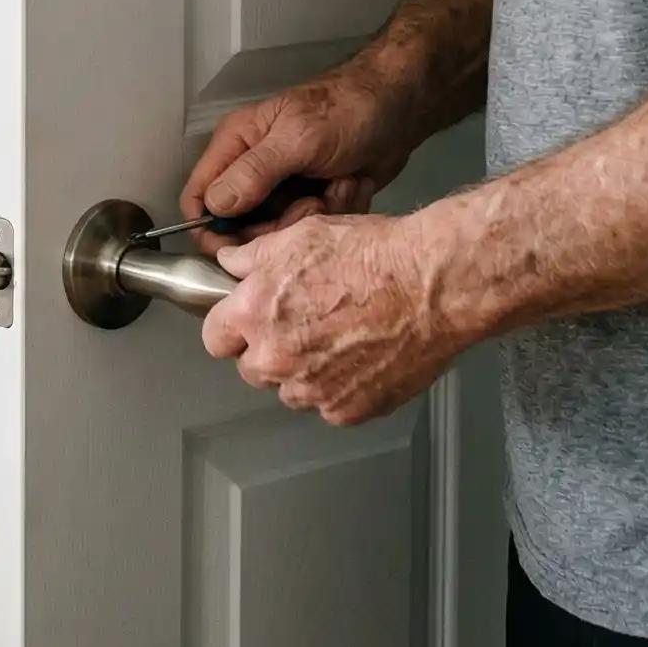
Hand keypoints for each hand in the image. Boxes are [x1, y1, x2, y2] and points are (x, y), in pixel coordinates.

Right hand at [180, 72, 415, 255]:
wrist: (401, 108)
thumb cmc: (346, 110)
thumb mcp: (298, 139)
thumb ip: (254, 173)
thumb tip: (213, 207)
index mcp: (236, 146)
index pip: (199, 198)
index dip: (209, 229)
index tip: (238, 249)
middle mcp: (253, 170)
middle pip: (241, 227)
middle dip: (277, 226)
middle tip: (310, 203)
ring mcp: (285, 188)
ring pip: (280, 233)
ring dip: (312, 217)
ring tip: (337, 186)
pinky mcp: (314, 201)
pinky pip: (312, 230)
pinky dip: (335, 213)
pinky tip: (350, 186)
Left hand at [199, 213, 467, 426]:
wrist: (432, 286)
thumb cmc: (374, 256)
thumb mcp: (302, 235)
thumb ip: (253, 256)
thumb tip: (230, 263)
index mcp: (256, 314)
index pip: (215, 338)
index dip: (232, 328)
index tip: (247, 322)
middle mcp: (277, 358)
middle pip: (252, 369)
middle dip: (269, 351)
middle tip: (303, 324)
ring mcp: (312, 391)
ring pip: (291, 391)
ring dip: (303, 373)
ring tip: (339, 339)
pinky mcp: (347, 411)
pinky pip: (329, 405)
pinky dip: (340, 388)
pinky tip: (362, 356)